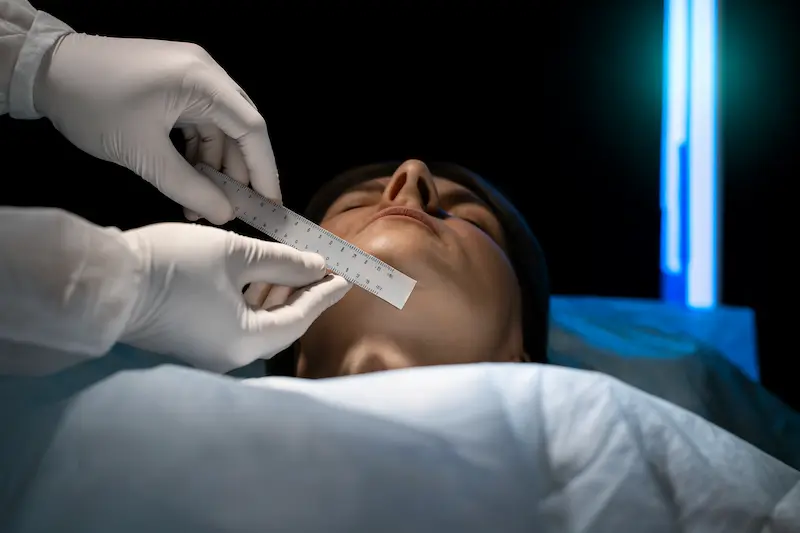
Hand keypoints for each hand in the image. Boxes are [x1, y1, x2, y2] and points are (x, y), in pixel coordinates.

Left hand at [34, 34, 278, 224]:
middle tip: (231, 209)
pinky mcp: (175, 84)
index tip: (269, 203)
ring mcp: (189, 77)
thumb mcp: (143, 155)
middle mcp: (204, 73)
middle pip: (239, 129)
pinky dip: (196, 154)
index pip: (251, 129)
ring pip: (218, 130)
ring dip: (212, 169)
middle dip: (237, 173)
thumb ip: (188, 188)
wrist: (47, 70)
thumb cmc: (92, 105)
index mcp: (202, 81)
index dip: (264, 170)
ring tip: (198, 205)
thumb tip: (224, 214)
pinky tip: (186, 182)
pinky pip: (199, 124)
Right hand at [119, 224, 351, 372]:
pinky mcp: (193, 343)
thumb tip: (315, 265)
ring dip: (279, 296)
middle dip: (304, 294)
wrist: (105, 281)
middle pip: (282, 326)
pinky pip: (238, 324)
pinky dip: (254, 302)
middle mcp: (230, 357)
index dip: (324, 294)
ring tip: (298, 268)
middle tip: (324, 269)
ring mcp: (209, 353)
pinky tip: (263, 279)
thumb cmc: (172, 265)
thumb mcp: (236, 255)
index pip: (299, 318)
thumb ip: (283, 262)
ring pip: (260, 324)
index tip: (346, 277)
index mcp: (246, 341)